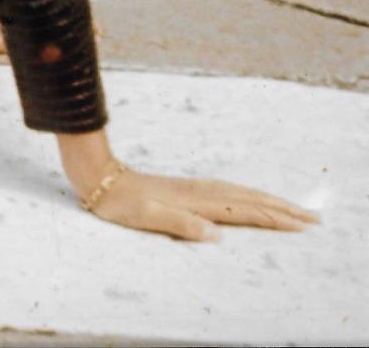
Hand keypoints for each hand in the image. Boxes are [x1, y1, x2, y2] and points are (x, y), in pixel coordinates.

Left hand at [83, 162, 318, 241]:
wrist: (101, 180)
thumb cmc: (121, 203)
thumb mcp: (147, 217)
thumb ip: (181, 224)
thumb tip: (216, 234)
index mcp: (196, 202)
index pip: (244, 209)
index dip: (274, 217)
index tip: (302, 224)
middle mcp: (200, 192)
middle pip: (249, 198)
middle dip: (281, 208)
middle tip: (313, 217)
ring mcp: (194, 188)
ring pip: (240, 193)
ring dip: (268, 200)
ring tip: (292, 208)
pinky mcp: (187, 188)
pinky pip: (228, 192)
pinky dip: (247, 196)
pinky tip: (250, 199)